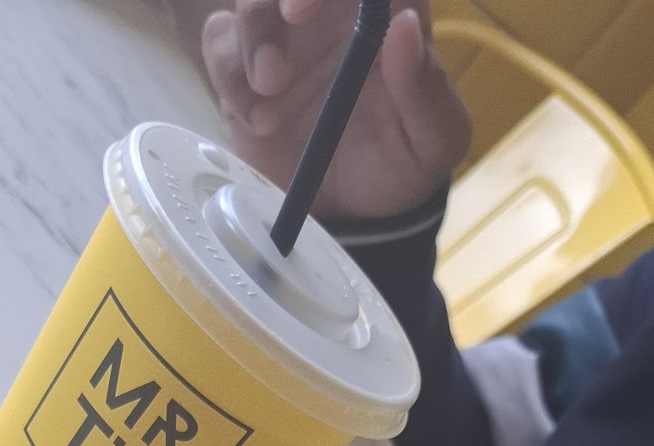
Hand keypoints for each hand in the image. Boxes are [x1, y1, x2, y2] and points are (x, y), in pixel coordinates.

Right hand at [202, 0, 470, 221]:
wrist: (352, 216)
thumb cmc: (400, 166)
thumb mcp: (434, 140)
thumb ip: (426, 87)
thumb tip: (404, 25)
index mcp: (384, 13)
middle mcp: (330, 13)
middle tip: (293, 16)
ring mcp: (283, 38)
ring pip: (252, 0)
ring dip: (256, 34)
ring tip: (271, 88)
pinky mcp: (242, 69)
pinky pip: (219, 42)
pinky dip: (230, 74)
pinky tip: (258, 120)